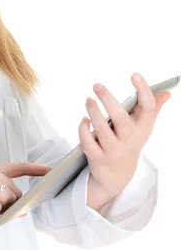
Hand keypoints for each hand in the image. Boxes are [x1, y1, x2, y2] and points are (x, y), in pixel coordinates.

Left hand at [78, 72, 170, 198]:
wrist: (118, 174)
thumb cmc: (130, 141)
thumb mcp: (143, 127)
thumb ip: (153, 108)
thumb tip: (166, 92)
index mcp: (142, 128)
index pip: (148, 109)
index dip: (144, 91)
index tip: (134, 75)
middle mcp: (129, 140)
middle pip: (121, 120)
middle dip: (108, 100)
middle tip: (97, 85)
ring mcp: (113, 150)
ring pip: (102, 132)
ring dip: (93, 113)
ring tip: (88, 100)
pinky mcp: (98, 158)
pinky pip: (88, 144)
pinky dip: (83, 130)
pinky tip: (84, 120)